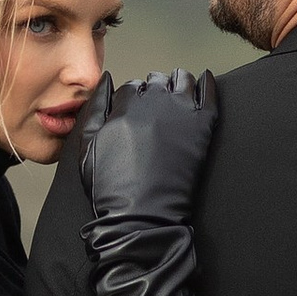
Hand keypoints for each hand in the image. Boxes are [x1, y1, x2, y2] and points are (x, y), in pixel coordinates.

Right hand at [81, 68, 217, 217]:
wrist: (141, 216)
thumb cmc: (112, 187)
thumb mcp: (88, 144)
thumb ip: (96, 107)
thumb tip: (105, 81)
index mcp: (125, 105)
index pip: (132, 86)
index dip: (134, 97)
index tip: (137, 107)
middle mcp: (154, 102)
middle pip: (156, 81)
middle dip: (154, 89)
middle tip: (156, 105)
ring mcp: (180, 112)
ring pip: (181, 80)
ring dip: (177, 82)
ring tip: (177, 93)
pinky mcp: (201, 126)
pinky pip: (209, 93)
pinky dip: (207, 84)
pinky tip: (204, 82)